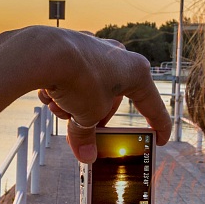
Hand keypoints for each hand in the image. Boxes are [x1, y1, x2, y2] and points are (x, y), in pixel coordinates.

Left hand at [35, 31, 169, 162]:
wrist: (45, 52)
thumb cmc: (79, 79)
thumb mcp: (87, 116)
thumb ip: (87, 137)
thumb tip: (86, 155)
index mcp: (135, 71)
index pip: (152, 105)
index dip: (158, 126)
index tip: (159, 140)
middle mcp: (117, 56)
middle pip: (111, 99)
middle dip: (95, 119)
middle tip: (85, 135)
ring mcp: (93, 50)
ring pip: (87, 89)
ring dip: (73, 106)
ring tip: (60, 111)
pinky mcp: (71, 47)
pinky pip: (70, 77)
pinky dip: (61, 90)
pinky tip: (49, 96)